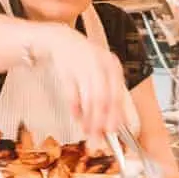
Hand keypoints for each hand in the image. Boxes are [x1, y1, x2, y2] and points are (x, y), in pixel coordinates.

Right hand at [36, 23, 128, 140]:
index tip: (112, 131)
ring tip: (87, 131)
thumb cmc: (85, 61)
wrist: (62, 40)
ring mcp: (82, 66)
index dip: (115, 116)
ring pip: (88, 98)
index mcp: (112, 66)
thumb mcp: (101, 74)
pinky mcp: (66, 69)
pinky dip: (74, 107)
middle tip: (98, 137)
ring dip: (87, 118)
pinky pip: (72, 93)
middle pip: (103, 99)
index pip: (116, 96)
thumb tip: (114, 123)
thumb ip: (109, 96)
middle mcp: (99, 65)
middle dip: (100, 121)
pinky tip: (76, 116)